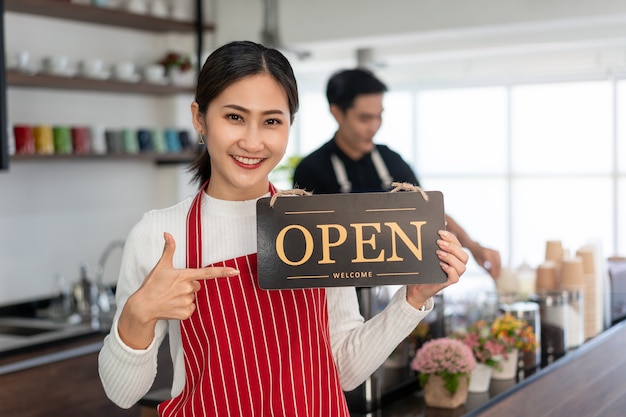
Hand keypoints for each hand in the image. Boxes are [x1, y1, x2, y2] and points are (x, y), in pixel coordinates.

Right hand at [118, 232, 238, 348]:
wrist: (143, 307)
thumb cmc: (152, 285)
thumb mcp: (161, 266)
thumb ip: (169, 249)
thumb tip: (167, 233)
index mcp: (183, 275)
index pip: (207, 272)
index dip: (223, 272)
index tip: (235, 271)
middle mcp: (187, 288)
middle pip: (197, 285)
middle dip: (188, 285)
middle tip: (173, 287)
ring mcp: (186, 301)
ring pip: (193, 297)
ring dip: (185, 297)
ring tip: (171, 296)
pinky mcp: (185, 313)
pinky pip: (191, 308)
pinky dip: (184, 308)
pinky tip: (173, 305)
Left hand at [405, 230, 467, 309]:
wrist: (417, 284)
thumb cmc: (425, 267)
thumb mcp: (429, 253)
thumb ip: (436, 241)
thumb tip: (443, 223)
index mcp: (454, 256)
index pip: (458, 244)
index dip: (451, 237)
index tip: (440, 232)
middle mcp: (457, 265)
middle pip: (464, 255)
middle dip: (452, 247)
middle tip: (439, 242)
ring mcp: (454, 274)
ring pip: (462, 266)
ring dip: (451, 258)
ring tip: (438, 253)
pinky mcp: (449, 282)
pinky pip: (455, 277)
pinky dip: (450, 270)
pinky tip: (441, 265)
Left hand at [470, 245, 500, 279]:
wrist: (477, 248)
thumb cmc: (477, 256)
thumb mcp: (480, 264)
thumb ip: (487, 269)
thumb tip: (493, 276)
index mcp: (485, 254)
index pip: (492, 264)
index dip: (494, 271)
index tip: (494, 277)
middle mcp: (491, 252)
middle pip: (497, 263)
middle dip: (497, 271)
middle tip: (496, 277)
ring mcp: (495, 251)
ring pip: (499, 262)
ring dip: (499, 268)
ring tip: (497, 275)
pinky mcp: (497, 252)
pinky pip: (499, 260)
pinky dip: (499, 265)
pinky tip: (498, 270)